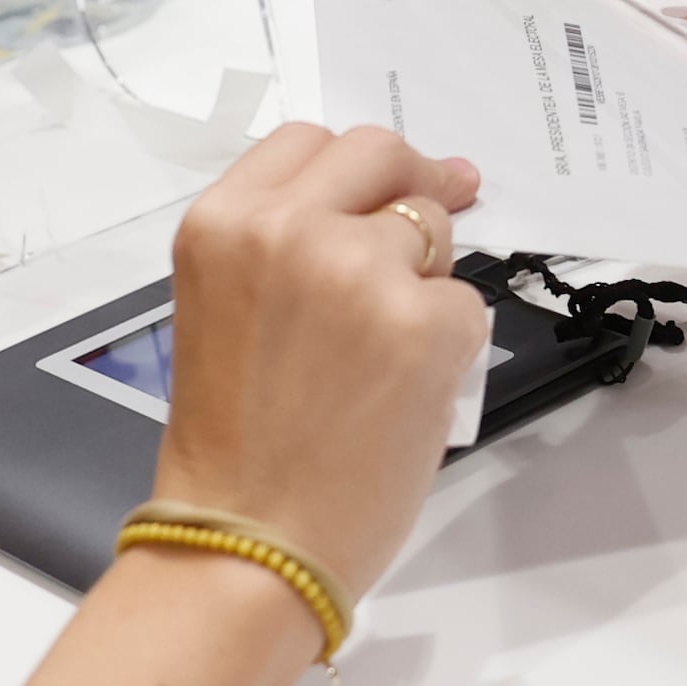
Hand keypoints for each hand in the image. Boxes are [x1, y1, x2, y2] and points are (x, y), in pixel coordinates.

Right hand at [144, 125, 488, 610]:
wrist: (250, 543)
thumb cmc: (235, 451)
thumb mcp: (227, 313)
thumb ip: (286, 253)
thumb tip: (380, 211)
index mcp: (222, 225)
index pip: (308, 143)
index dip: (358, 166)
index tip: (391, 181)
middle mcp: (287, 230)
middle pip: (378, 154)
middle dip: (414, 178)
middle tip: (448, 198)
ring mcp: (359, 270)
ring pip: (430, 229)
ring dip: (426, 278)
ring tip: (385, 357)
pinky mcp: (424, 321)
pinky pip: (463, 304)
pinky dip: (450, 344)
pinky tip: (406, 394)